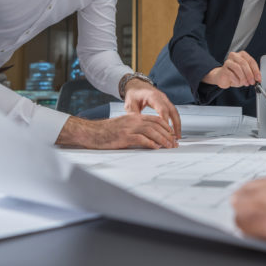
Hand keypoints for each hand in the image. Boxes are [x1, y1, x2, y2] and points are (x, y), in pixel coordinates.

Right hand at [56, 112, 177, 148]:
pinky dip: (151, 144)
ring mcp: (129, 128)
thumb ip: (135, 129)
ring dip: (163, 140)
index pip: (155, 119)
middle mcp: (133, 120)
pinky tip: (156, 148)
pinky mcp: (124, 137)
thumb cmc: (106, 132)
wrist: (91, 132)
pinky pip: (141, 139)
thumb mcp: (123, 126)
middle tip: (174, 143)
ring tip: (169, 146)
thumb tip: (149, 138)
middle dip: (167, 134)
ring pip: (151, 131)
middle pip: (156, 125)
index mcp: (134, 117)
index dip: (166, 127)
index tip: (172, 135)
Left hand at [123, 78, 181, 138]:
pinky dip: (174, 121)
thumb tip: (139, 129)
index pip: (162, 109)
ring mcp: (165, 99)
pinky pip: (173, 112)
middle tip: (176, 137)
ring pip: (175, 112)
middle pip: (172, 111)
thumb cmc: (133, 94)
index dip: (165, 121)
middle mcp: (161, 97)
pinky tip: (174, 130)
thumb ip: (135, 117)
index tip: (166, 132)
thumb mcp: (130, 105)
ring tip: (177, 136)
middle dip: (175, 124)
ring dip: (177, 124)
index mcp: (152, 96)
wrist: (136, 86)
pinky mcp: (166, 102)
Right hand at [203, 51, 261, 88]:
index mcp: (242, 55)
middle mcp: (234, 56)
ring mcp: (228, 61)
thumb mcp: (246, 73)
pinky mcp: (223, 69)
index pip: (251, 61)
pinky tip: (237, 82)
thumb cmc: (235, 74)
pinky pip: (231, 74)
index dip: (256, 70)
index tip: (258, 78)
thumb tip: (257, 78)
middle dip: (249, 74)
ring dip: (243, 77)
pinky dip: (236, 79)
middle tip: (252, 82)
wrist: (224, 78)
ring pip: (237, 68)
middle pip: (244, 63)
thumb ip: (252, 74)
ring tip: (245, 83)